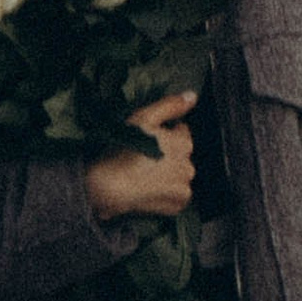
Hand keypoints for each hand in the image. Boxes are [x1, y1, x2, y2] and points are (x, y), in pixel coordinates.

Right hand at [85, 91, 196, 223]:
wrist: (109, 186)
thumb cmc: (124, 149)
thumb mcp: (144, 118)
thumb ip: (170, 105)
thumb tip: (192, 96)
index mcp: (184, 143)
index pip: (181, 133)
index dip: (164, 133)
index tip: (148, 139)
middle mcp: (189, 166)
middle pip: (180, 155)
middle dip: (168, 154)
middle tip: (143, 157)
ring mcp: (184, 187)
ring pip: (179, 175)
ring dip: (168, 173)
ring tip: (144, 173)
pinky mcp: (177, 205)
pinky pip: (176, 195)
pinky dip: (167, 192)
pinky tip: (149, 188)